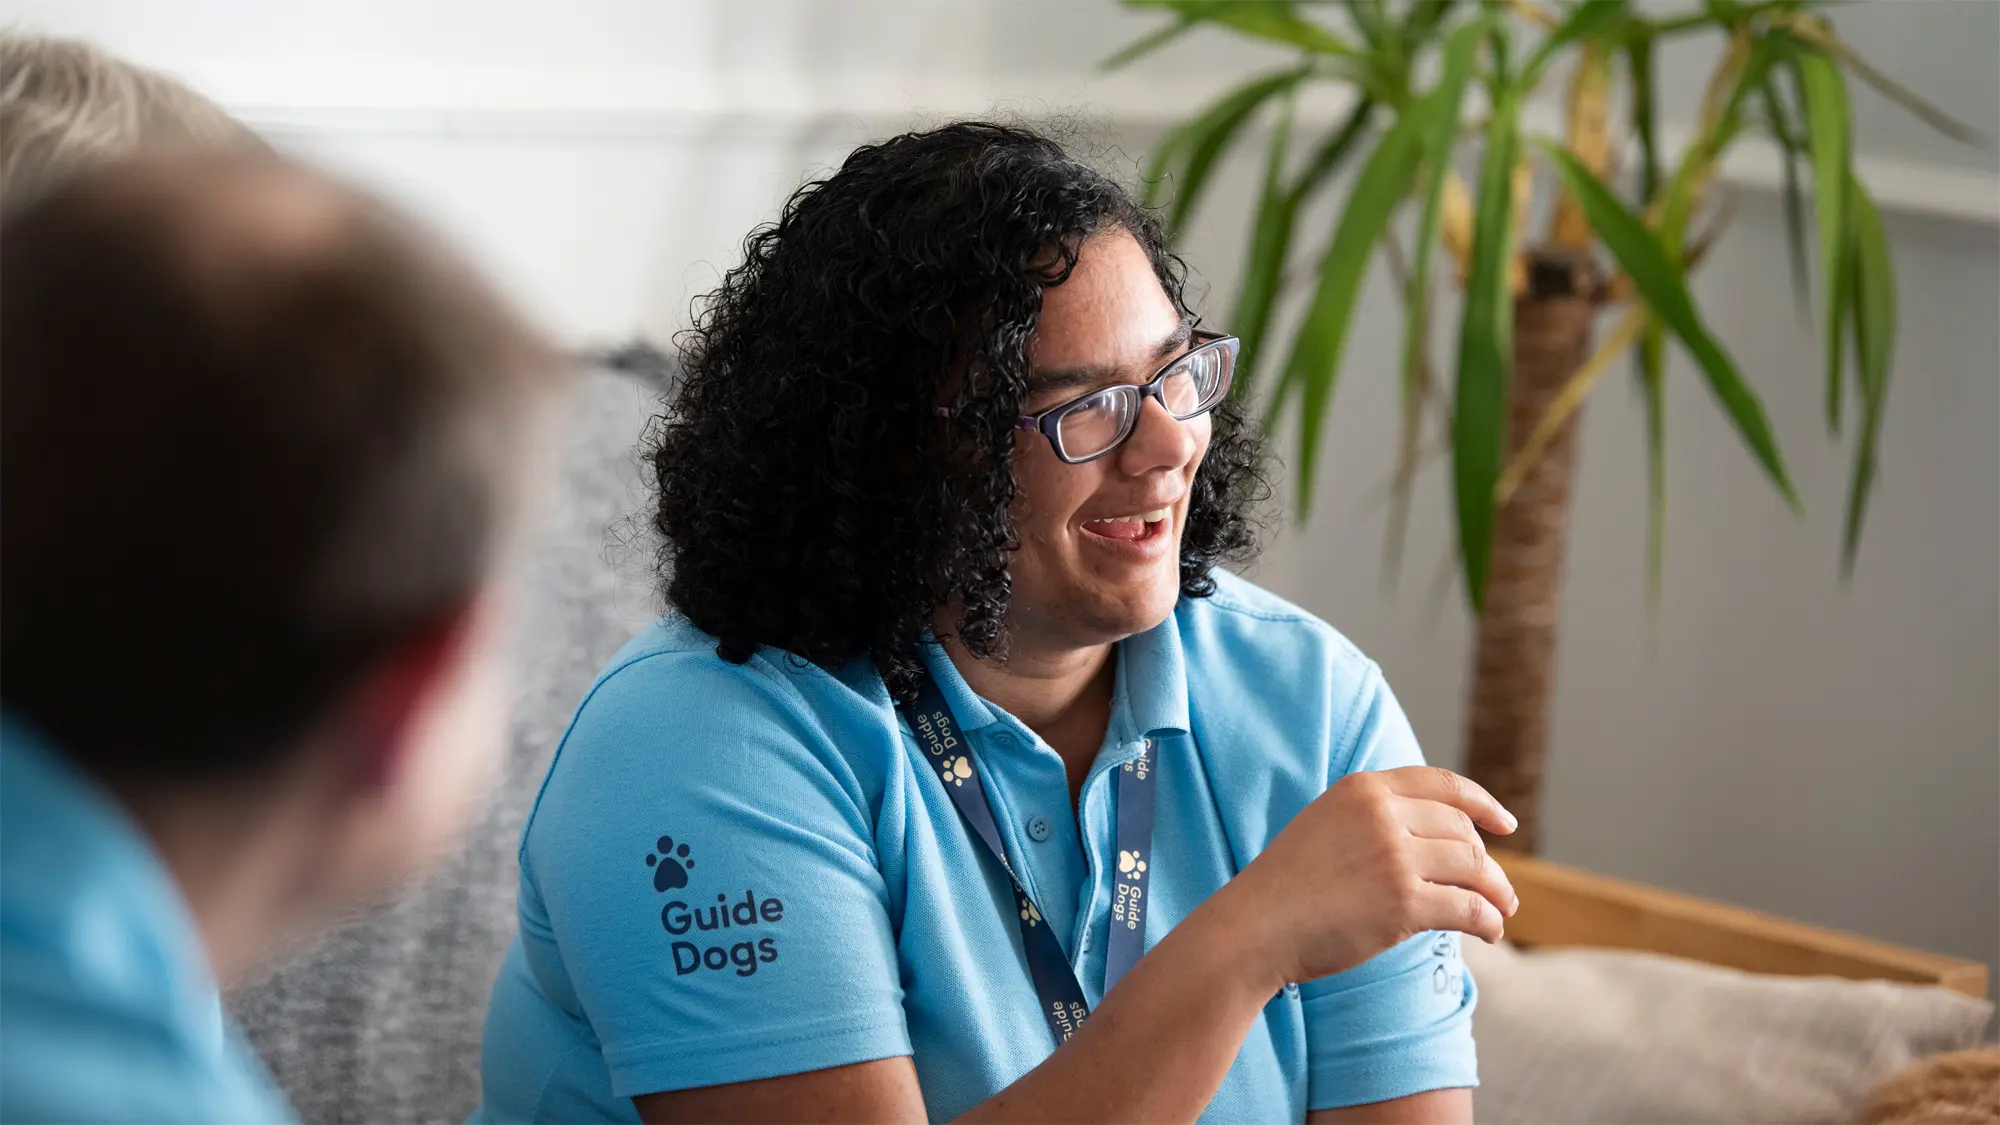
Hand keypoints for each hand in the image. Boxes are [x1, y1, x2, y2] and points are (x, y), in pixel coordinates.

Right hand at [1219, 766, 1518, 988]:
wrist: (1255, 927)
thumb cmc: (1287, 887)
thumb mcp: (1326, 826)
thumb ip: (1373, 819)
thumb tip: (1437, 837)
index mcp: (1362, 789)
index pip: (1442, 785)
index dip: (1482, 804)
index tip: (1505, 824)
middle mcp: (1382, 814)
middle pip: (1462, 830)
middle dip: (1487, 861)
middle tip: (1498, 889)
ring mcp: (1394, 856)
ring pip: (1474, 867)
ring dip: (1497, 892)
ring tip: (1502, 911)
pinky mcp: (1404, 901)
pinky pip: (1468, 907)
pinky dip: (1488, 921)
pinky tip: (1490, 933)